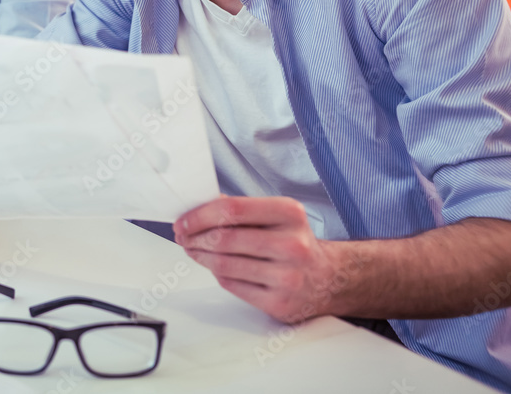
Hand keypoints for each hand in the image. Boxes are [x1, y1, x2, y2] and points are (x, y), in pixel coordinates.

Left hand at [173, 195, 339, 322]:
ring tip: (193, 250)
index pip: (231, 210)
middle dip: (194, 238)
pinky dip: (218, 274)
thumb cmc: (294, 242)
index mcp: (289, 214)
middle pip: (224, 239)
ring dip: (200, 256)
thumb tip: (199, 207)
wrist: (328, 278)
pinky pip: (232, 285)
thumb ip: (240, 209)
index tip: (183, 220)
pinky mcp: (279, 303)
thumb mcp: (276, 215)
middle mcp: (292, 244)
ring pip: (224, 264)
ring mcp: (287, 276)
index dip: (199, 215)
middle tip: (182, 236)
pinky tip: (215, 266)